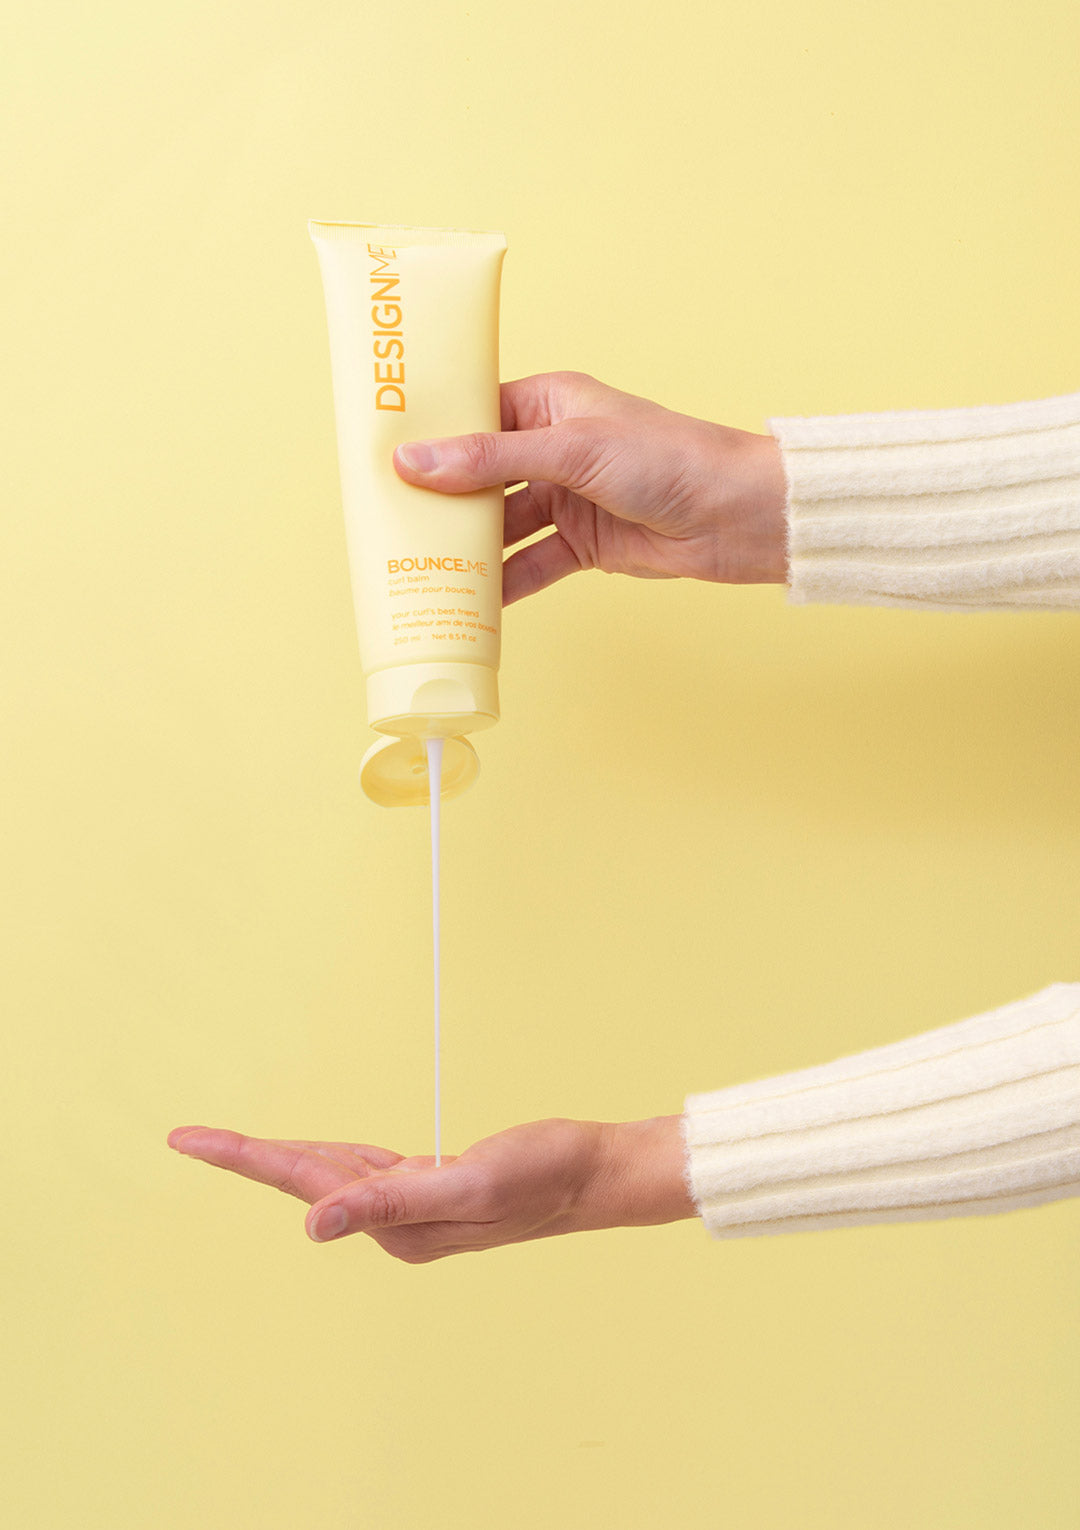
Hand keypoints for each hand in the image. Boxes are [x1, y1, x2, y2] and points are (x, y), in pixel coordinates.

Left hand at [167, 1115, 694, 1262]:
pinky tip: (327, 1153)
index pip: (303, 1181)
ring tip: (232, 1144)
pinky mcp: (434, 1185)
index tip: (186, 1138)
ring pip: (334, 1173)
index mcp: (397, 1223)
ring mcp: (415, 1206)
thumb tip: (309, 1226)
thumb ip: (388, 1203)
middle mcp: (398, 1221)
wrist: (594, 1174)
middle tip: (189, 1137)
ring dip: (285, 1157)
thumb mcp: (466, 1185)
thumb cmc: (541, 1175)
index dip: (243, 1155)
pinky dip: (336, 1155)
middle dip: (248, 1157)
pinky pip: (367, 1169)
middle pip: (308, 1178)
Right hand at [393, 371, 788, 604]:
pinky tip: (471, 602)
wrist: (738, 516)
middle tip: (388, 523)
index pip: (474, 416)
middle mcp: (553, 448)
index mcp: (549, 404)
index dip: (429, 437)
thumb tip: (416, 461)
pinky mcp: (584, 544)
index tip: (380, 457)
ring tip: (419, 568)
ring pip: (501, 525)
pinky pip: (530, 563)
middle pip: (479, 476)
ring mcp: (567, 498)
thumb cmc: (669, 459)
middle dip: (440, 501)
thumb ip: (492, 460)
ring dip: (468, 548)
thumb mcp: (572, 450)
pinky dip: (504, 584)